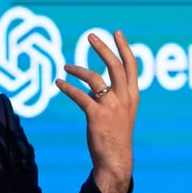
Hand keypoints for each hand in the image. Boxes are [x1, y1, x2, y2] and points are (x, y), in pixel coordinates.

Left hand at [56, 30, 139, 192]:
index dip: (124, 47)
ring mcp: (111, 106)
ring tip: (65, 66)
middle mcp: (124, 98)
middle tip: (90, 36)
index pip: (131, 66)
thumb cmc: (116, 137)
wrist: (115, 160)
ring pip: (94, 78)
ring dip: (78, 69)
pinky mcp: (97, 115)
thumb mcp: (121, 113)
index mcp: (133, 96)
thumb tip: (93, 86)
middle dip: (103, 48)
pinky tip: (58, 83)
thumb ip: (111, 97)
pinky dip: (67, 87)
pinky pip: (79, 96)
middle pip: (115, 66)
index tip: (116, 32)